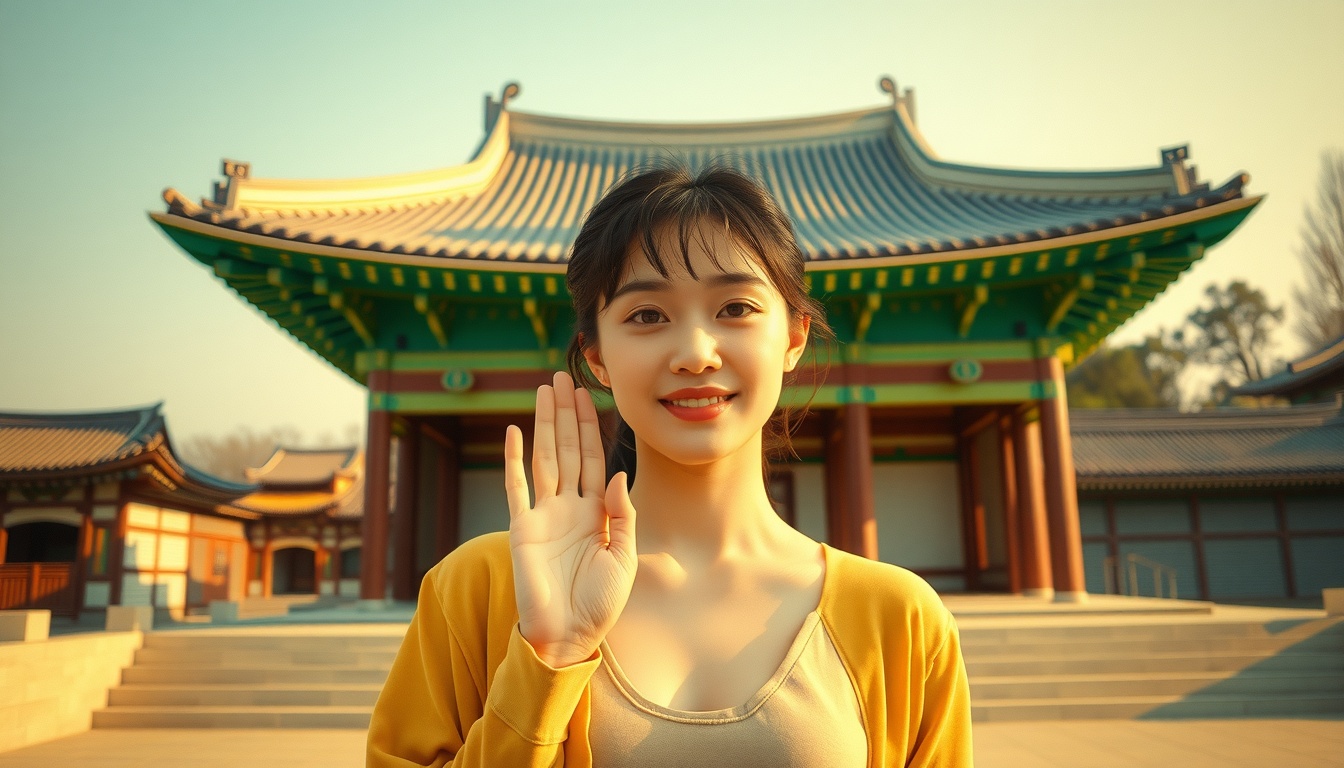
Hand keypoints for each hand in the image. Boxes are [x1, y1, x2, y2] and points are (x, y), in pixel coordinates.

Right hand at [505, 371, 637, 667]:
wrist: (570, 636)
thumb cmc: (601, 602)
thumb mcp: (624, 556)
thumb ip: (622, 514)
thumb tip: (616, 474)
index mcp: (594, 513)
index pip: (592, 459)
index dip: (590, 427)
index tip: (589, 396)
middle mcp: (568, 507)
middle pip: (567, 449)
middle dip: (565, 413)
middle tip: (562, 377)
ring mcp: (543, 514)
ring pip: (545, 457)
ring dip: (544, 424)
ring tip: (543, 390)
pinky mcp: (522, 527)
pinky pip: (517, 487)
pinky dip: (514, 459)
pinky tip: (513, 432)